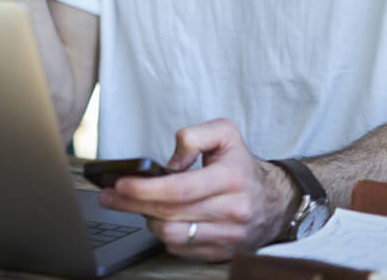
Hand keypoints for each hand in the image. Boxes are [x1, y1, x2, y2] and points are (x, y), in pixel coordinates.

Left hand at [98, 118, 297, 260]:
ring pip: (171, 234)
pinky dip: (164, 233)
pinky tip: (158, 218)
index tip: (120, 184)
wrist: (277, 201)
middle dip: (132, 204)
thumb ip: (194, 136)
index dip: (145, 188)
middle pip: (168, 213)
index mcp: (230, 179)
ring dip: (147, 219)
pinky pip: (180, 248)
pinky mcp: (221, 252)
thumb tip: (170, 162)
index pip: (179, 189)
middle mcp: (230, 211)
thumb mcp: (225, 133)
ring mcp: (227, 236)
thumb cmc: (242, 166)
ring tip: (137, 205)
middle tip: (110, 195)